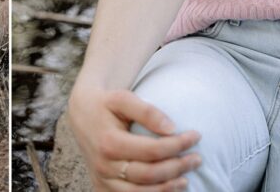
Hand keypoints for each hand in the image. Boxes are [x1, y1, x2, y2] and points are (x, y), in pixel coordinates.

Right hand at [68, 85, 201, 190]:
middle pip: (150, 174)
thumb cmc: (106, 103)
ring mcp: (103, 179)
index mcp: (109, 142)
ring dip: (168, 188)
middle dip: (178, 167)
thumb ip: (147, 111)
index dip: (178, 145)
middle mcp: (104, 165)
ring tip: (186, 178)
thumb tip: (172, 127)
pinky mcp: (102, 187)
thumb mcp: (123, 98)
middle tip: (197, 158)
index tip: (196, 136)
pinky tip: (167, 188)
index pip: (152, 150)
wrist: (82, 113)